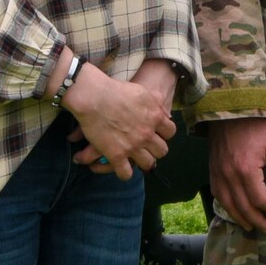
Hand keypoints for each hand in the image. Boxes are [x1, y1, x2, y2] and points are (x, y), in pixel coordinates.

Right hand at [61, 63, 175, 180]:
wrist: (95, 97)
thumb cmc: (117, 90)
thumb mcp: (144, 92)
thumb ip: (155, 104)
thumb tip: (164, 112)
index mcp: (155, 117)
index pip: (170, 132)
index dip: (164, 134)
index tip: (157, 133)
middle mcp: (147, 134)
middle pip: (162, 151)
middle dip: (155, 150)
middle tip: (147, 147)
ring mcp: (133, 146)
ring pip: (148, 164)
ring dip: (143, 162)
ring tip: (136, 159)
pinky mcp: (116, 155)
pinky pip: (126, 173)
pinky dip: (124, 173)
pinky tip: (121, 167)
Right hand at [205, 116, 265, 233]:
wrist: (230, 112)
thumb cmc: (255, 127)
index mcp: (246, 171)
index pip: (259, 199)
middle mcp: (230, 177)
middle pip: (243, 207)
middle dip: (256, 220)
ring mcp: (218, 175)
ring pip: (228, 205)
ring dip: (240, 218)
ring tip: (251, 227)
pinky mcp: (213, 172)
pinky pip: (218, 196)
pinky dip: (227, 207)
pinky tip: (235, 211)